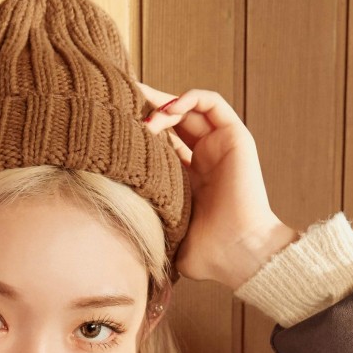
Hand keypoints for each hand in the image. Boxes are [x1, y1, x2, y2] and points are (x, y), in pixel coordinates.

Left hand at [137, 84, 299, 288]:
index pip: (163, 144)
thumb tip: (115, 233)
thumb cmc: (207, 254)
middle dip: (149, 108)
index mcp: (189, 179)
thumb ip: (150, 226)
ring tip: (148, 119)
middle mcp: (205, 159)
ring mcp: (220, 146)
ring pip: (190, 109)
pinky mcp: (235, 137)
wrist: (237, 252)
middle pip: (174, 121)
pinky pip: (212, 103)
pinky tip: (169, 110)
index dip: (141, 132)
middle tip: (124, 101)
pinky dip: (189, 98)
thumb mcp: (169, 235)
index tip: (117, 127)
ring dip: (166, 105)